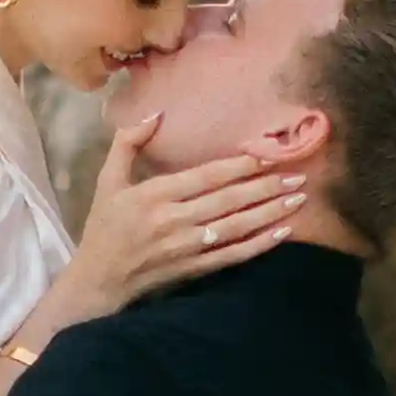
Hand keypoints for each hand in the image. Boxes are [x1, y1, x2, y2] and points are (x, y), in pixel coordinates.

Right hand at [59, 111, 310, 315]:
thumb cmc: (103, 227)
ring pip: (236, 227)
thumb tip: (156, 114)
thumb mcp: (107, 181)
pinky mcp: (192, 269)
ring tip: (298, 198)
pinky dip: (259, 245)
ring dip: (270, 212)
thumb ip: (128, 143)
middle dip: (265, 187)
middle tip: (297, 175)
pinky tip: (282, 233)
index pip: (205, 177)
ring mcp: (184, 248)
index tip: (266, 156)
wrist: (98, 281)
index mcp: (153, 195)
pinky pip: (232, 256)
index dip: (238, 166)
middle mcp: (172, 221)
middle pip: (228, 200)